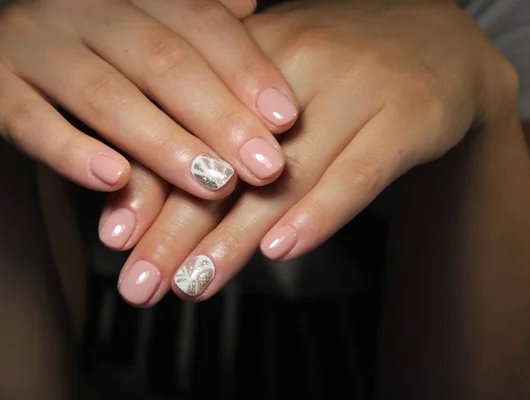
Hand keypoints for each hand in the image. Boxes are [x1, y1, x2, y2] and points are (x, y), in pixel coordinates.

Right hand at [0, 0, 297, 195]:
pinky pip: (33, 122)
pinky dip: (74, 152)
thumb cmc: (104, 51)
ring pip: (107, 95)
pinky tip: (116, 181)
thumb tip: (253, 7)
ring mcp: (38, 47)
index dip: (248, 70)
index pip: (203, 23)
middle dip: (220, 118)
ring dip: (165, 144)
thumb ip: (198, 25)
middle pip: (164, 61)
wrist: (12, 56)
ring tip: (214, 184)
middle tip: (264, 167)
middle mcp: (86, 11)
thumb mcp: (152, 27)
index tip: (286, 118)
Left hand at [104, 0, 517, 305]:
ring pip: (287, 173)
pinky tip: (280, 251)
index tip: (117, 240)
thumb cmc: (344, 70)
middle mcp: (301, 59)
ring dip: (233, 237)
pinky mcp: (409, 116)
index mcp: (257, 48)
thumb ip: (227, 120)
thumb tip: (159, 189)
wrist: (442, 43)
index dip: (150, 183)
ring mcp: (359, 87)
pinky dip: (319, 214)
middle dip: (178, 227)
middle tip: (142, 283)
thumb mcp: (279, 78)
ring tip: (194, 285)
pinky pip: (359, 173)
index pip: (189, 123)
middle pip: (229, 154)